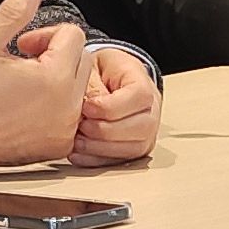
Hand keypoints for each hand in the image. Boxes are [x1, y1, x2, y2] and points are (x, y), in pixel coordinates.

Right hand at [0, 0, 89, 172]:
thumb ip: (14, 12)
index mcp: (53, 78)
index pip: (73, 36)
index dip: (47, 35)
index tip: (24, 46)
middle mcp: (67, 106)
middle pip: (82, 59)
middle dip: (58, 55)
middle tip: (26, 63)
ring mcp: (66, 128)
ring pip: (80, 88)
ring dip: (60, 81)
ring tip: (28, 85)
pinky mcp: (61, 145)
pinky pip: (73, 115)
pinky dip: (59, 108)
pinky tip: (32, 108)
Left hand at [68, 44, 161, 166]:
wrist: (107, 81)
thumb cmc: (102, 72)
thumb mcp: (94, 66)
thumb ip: (91, 84)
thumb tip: (87, 108)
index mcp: (143, 84)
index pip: (139, 97)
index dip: (111, 106)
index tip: (87, 107)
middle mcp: (151, 111)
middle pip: (140, 128)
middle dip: (105, 131)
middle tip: (81, 125)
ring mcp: (145, 134)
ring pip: (131, 149)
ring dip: (100, 148)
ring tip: (77, 140)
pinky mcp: (133, 150)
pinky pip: (120, 162)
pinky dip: (96, 160)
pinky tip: (78, 154)